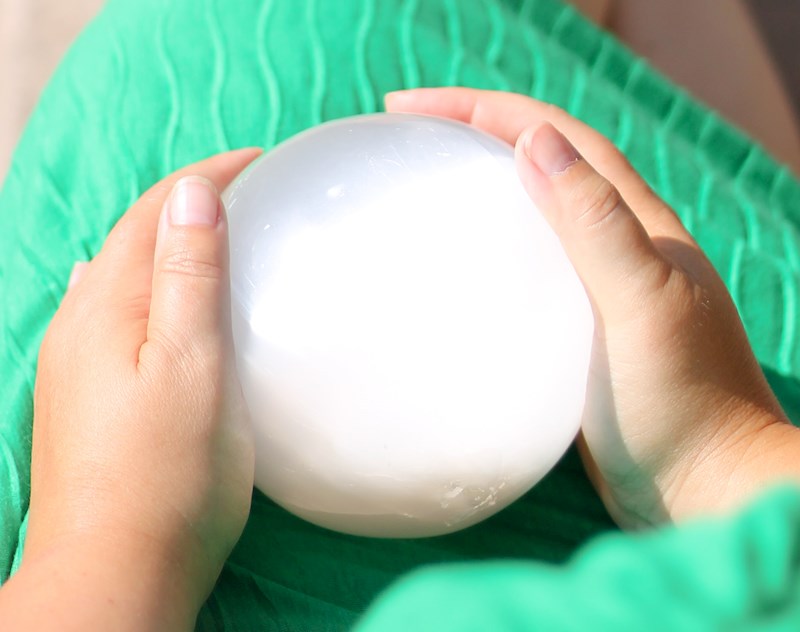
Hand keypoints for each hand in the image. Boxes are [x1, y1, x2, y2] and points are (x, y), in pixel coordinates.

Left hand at [8, 149, 259, 629]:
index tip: (259, 159)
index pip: (154, 213)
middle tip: (248, 189)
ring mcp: (76, 360)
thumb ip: (187, 278)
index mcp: (105, 306)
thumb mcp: (189, 367)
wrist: (113, 570)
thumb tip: (190, 193)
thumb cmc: (166, 474)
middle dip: (187, 201)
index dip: (206, 177)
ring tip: (217, 233)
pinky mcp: (84, 393)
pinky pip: (117, 311)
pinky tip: (158, 299)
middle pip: (132, 236)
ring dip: (169, 241)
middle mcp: (78, 323)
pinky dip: (151, 285)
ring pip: (123, 273)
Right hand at [386, 88, 796, 527]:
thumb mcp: (641, 306)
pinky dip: (488, 255)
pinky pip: (526, 274)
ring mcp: (598, 289)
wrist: (704, 488)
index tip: (412, 108)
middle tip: (409, 133)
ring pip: (532, 218)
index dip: (487, 110)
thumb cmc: (683, 403)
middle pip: (543, 164)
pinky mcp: (577, 332)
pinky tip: (454, 273)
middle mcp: (621, 245)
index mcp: (639, 224)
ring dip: (481, 189)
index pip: (560, 137)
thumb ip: (596, 225)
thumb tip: (535, 143)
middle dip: (476, 134)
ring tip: (422, 184)